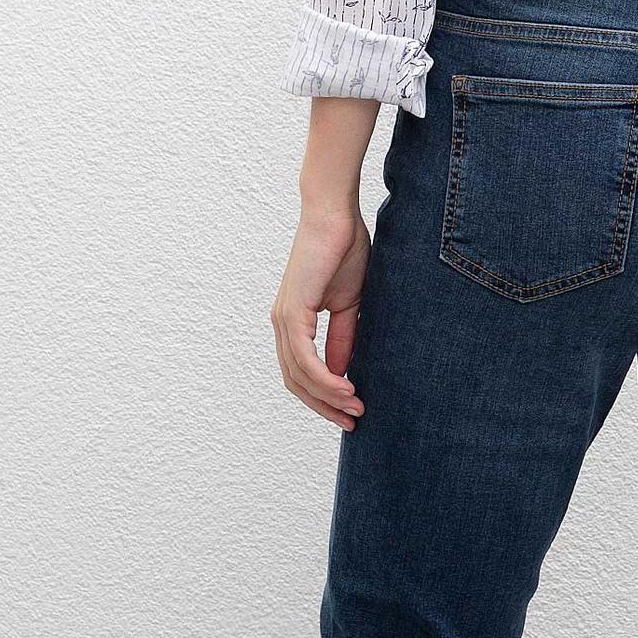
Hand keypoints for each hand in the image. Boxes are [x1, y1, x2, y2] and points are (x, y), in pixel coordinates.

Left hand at [271, 203, 370, 430]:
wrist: (335, 216)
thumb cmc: (344, 251)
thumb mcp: (349, 305)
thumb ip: (343, 339)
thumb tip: (342, 372)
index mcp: (294, 322)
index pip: (302, 372)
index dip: (324, 396)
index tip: (351, 411)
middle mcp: (282, 324)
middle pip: (296, 382)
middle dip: (324, 406)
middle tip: (352, 421)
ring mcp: (284, 319)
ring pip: (299, 375)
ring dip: (327, 397)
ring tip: (355, 409)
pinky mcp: (292, 312)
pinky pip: (305, 359)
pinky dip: (324, 380)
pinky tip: (346, 389)